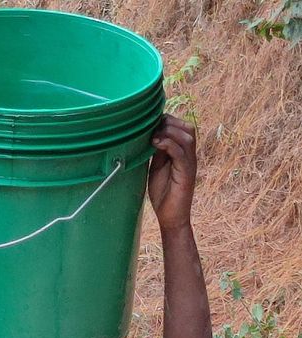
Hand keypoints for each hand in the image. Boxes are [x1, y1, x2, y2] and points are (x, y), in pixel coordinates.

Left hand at [148, 115, 196, 230]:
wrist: (170, 216)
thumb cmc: (163, 194)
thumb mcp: (156, 168)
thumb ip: (156, 152)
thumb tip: (149, 135)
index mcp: (182, 153)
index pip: (181, 128)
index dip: (168, 120)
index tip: (151, 121)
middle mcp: (189, 156)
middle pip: (187, 128)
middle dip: (169, 122)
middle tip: (152, 127)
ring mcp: (190, 164)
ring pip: (187, 137)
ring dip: (169, 131)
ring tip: (153, 135)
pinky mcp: (187, 174)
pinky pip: (182, 153)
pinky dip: (169, 144)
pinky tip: (157, 143)